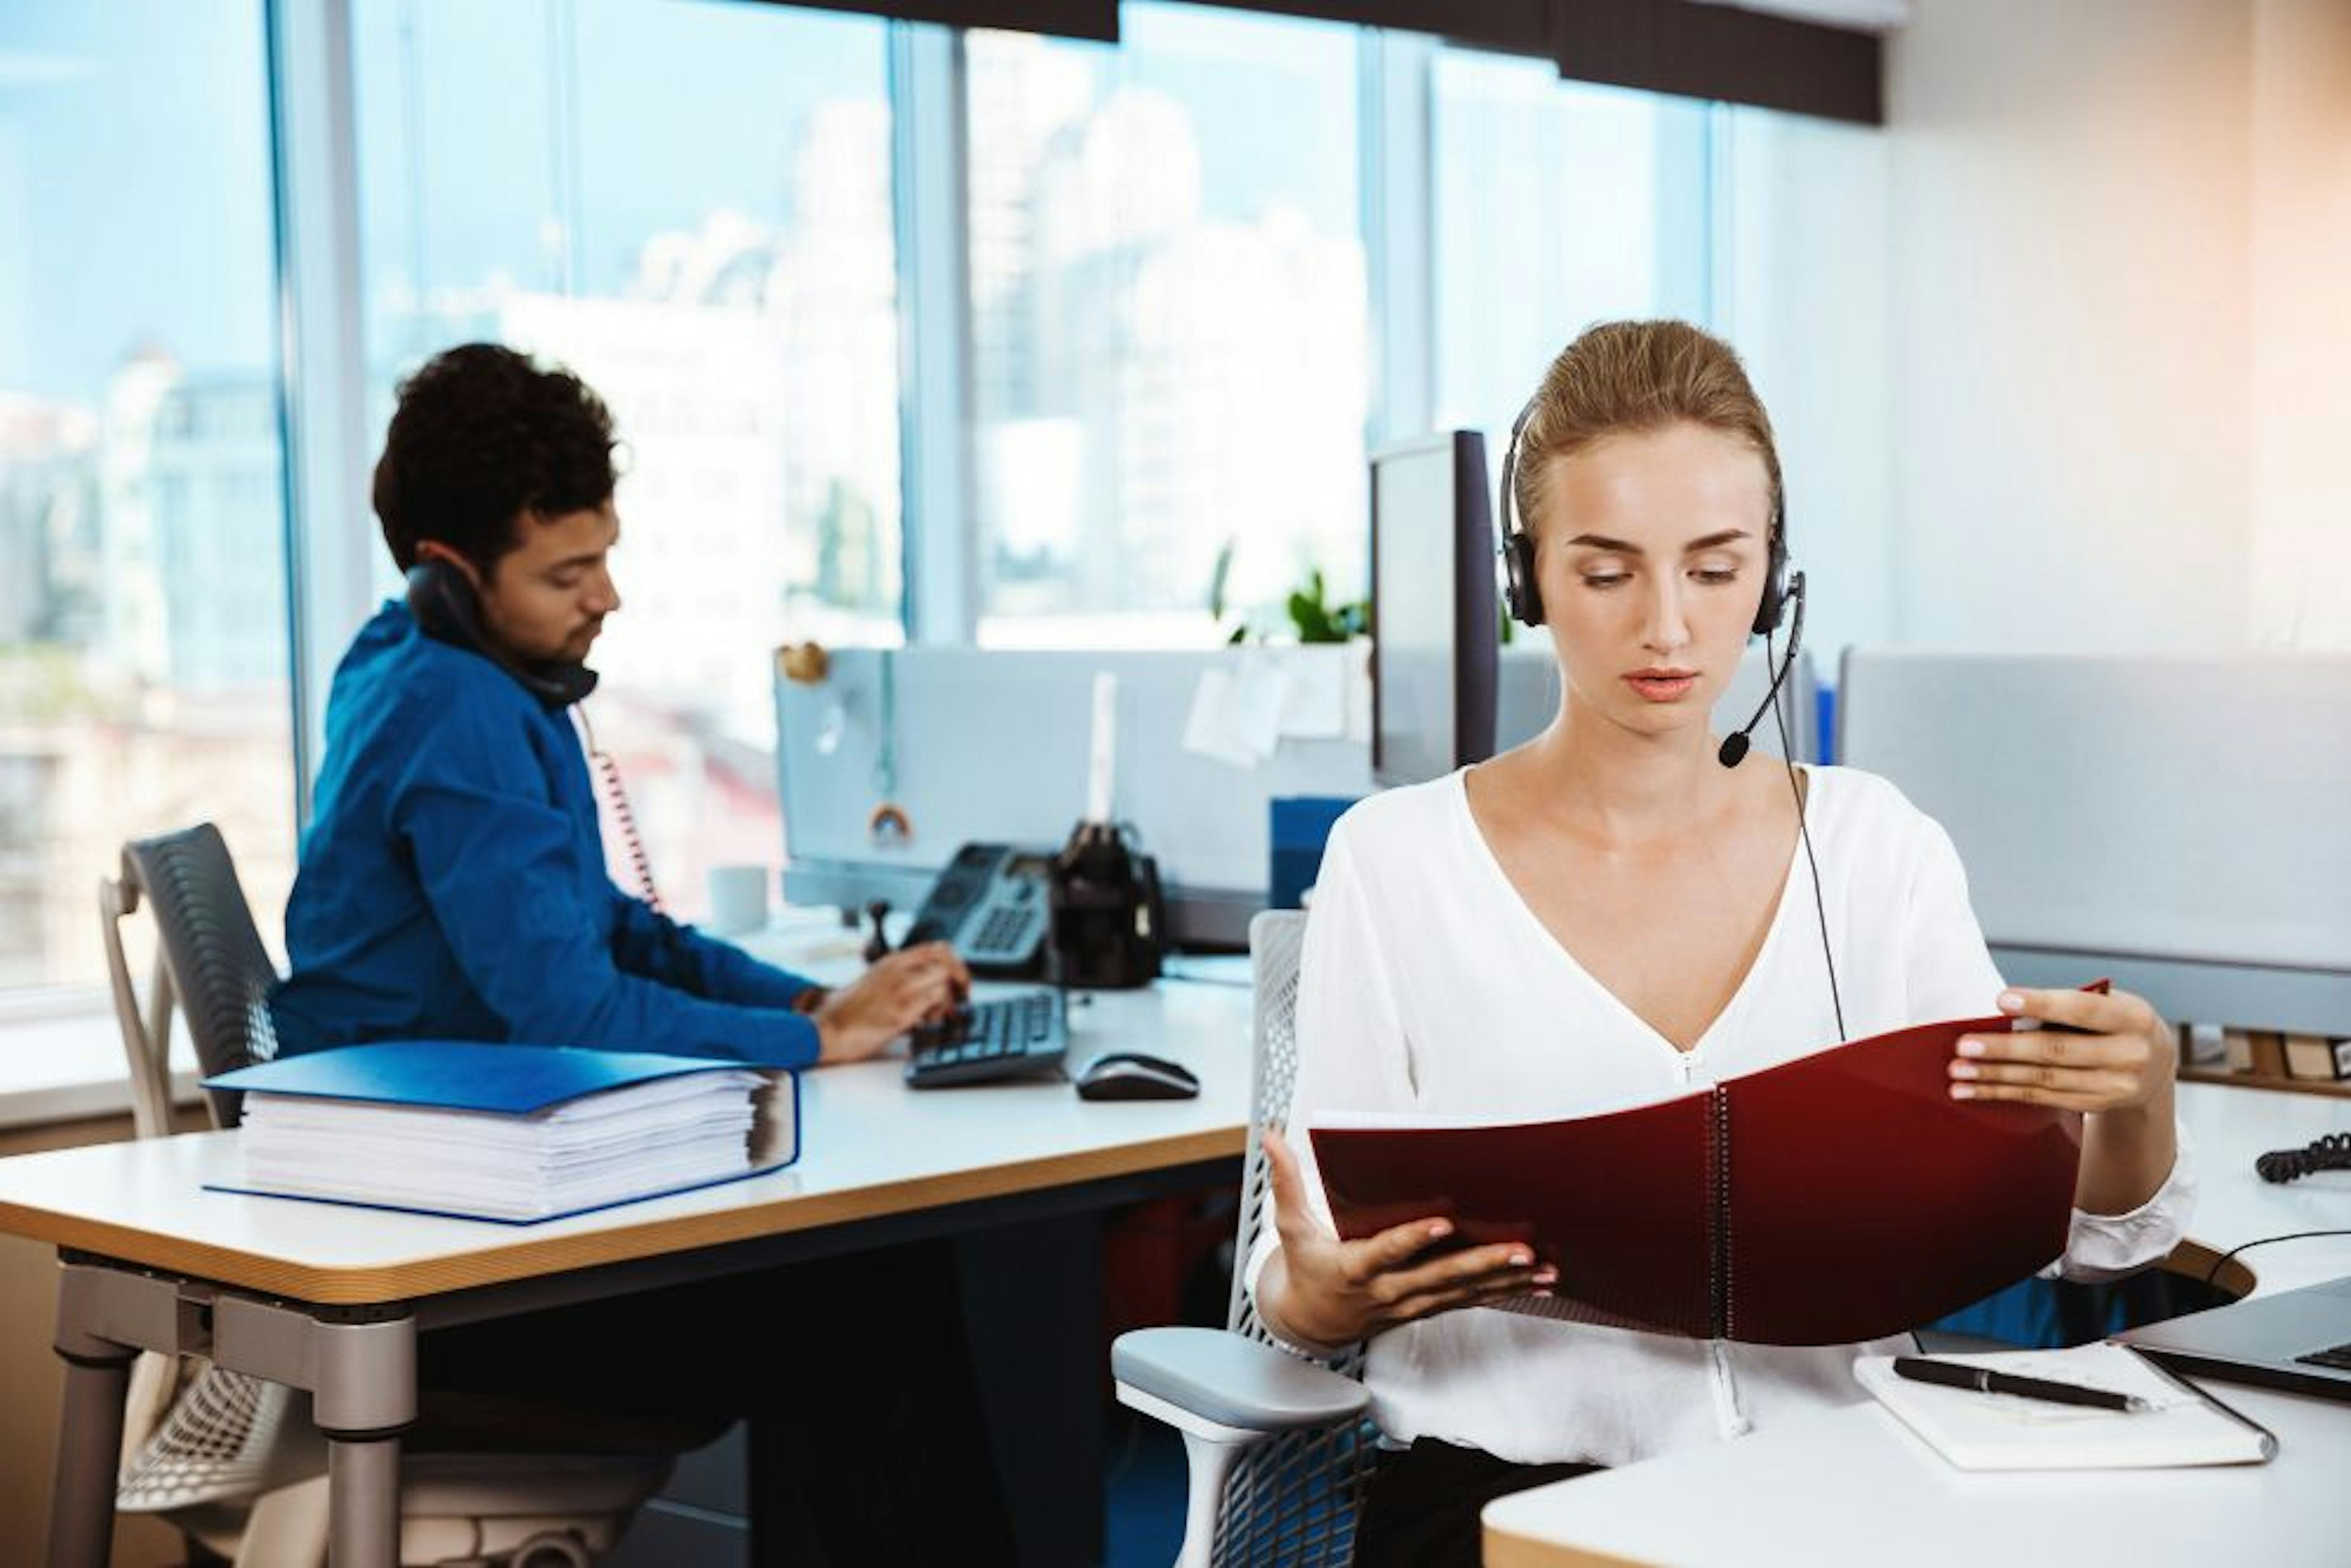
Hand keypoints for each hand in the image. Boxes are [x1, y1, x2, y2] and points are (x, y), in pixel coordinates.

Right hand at [812, 942, 970, 1064]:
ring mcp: (898, 989)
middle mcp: (897, 970)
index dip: (956, 963)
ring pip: (944, 980)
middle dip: (960, 980)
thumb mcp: (875, 984)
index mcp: (891, 962)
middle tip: (960, 999)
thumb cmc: (848, 1012)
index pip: (937, 948)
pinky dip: (939, 1013)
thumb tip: (935, 991)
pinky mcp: (899, 1011)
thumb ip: (903, 981)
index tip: (960, 981)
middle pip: (947, 960)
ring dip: (949, 1000)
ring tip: (936, 1016)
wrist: (827, 1029)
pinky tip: (926, 1023)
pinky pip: (934, 1002)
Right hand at [1254, 1126, 1553, 1350]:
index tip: (1443, 1224)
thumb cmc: (1306, 1268)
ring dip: (1506, 1282)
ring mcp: (1411, 1303)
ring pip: (1463, 1293)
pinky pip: (1470, 1302)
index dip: (1414, 1240)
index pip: (1387, 1252)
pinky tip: (1539, 1285)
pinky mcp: (1426, 1308)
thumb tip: (1270, 1134)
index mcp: (1354, 1267)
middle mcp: (1388, 1290)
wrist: (1310, 1324)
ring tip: (1544, 1268)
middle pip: (1440, 1278)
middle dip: (1482, 1265)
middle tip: (1521, 1251)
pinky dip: (1505, 1293)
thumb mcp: (1290, 1227)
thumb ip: (1284, 1180)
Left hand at [1949, 986, 2177, 1114]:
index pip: (2083, 1010)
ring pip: (2045, 1080)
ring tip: (1958, 1071)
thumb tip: (2006, 1013)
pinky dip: (2004, 1093)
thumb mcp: (2109, 1004)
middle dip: (2005, 1049)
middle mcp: (2130, 1054)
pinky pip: (2042, 1098)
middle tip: (1964, 1046)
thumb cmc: (2116, 1021)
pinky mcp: (2097, 1105)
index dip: (2041, 1005)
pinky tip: (1973, 1090)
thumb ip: (2068, 1006)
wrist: (2155, 1064)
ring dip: (1996, 1076)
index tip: (2000, 1000)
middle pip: (2057, 1052)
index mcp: (2134, 1017)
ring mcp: (2115, 1086)